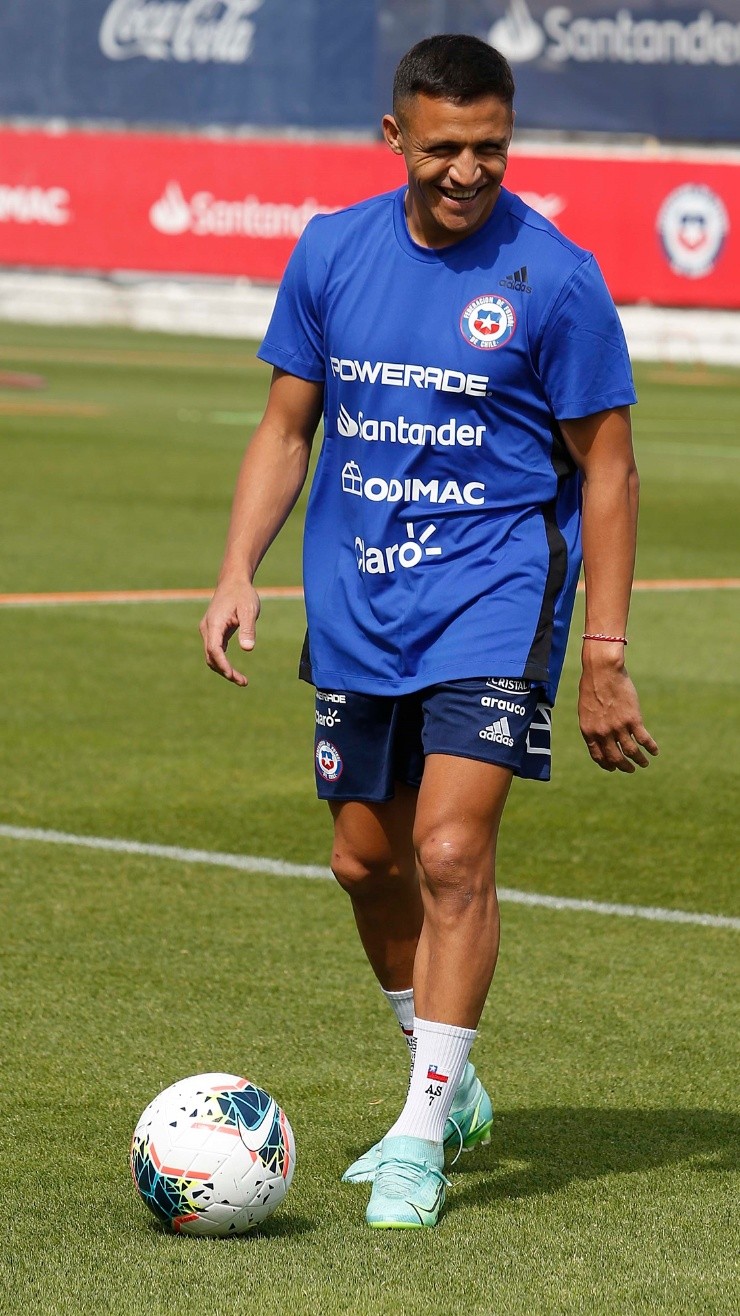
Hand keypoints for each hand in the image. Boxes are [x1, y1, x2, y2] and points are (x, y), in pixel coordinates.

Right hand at [199, 579, 260, 686]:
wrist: (233, 581)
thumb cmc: (242, 594)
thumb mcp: (249, 610)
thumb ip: (248, 629)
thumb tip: (248, 649)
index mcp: (214, 623)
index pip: (214, 649)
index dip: (223, 665)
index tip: (233, 676)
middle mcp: (207, 629)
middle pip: (211, 656)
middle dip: (225, 671)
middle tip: (243, 682)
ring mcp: (209, 631)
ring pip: (212, 656)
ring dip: (224, 670)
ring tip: (242, 680)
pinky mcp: (213, 632)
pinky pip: (215, 652)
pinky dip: (223, 662)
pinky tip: (234, 671)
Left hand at [578, 658, 658, 772]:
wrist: (602, 671)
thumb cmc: (592, 686)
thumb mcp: (586, 710)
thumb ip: (593, 725)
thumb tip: (601, 737)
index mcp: (589, 731)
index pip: (598, 756)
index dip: (607, 765)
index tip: (614, 768)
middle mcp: (603, 733)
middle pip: (615, 758)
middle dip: (624, 767)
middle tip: (631, 769)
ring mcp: (618, 727)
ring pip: (631, 752)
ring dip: (639, 760)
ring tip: (644, 763)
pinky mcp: (633, 719)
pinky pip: (644, 739)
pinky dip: (651, 747)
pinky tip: (655, 751)